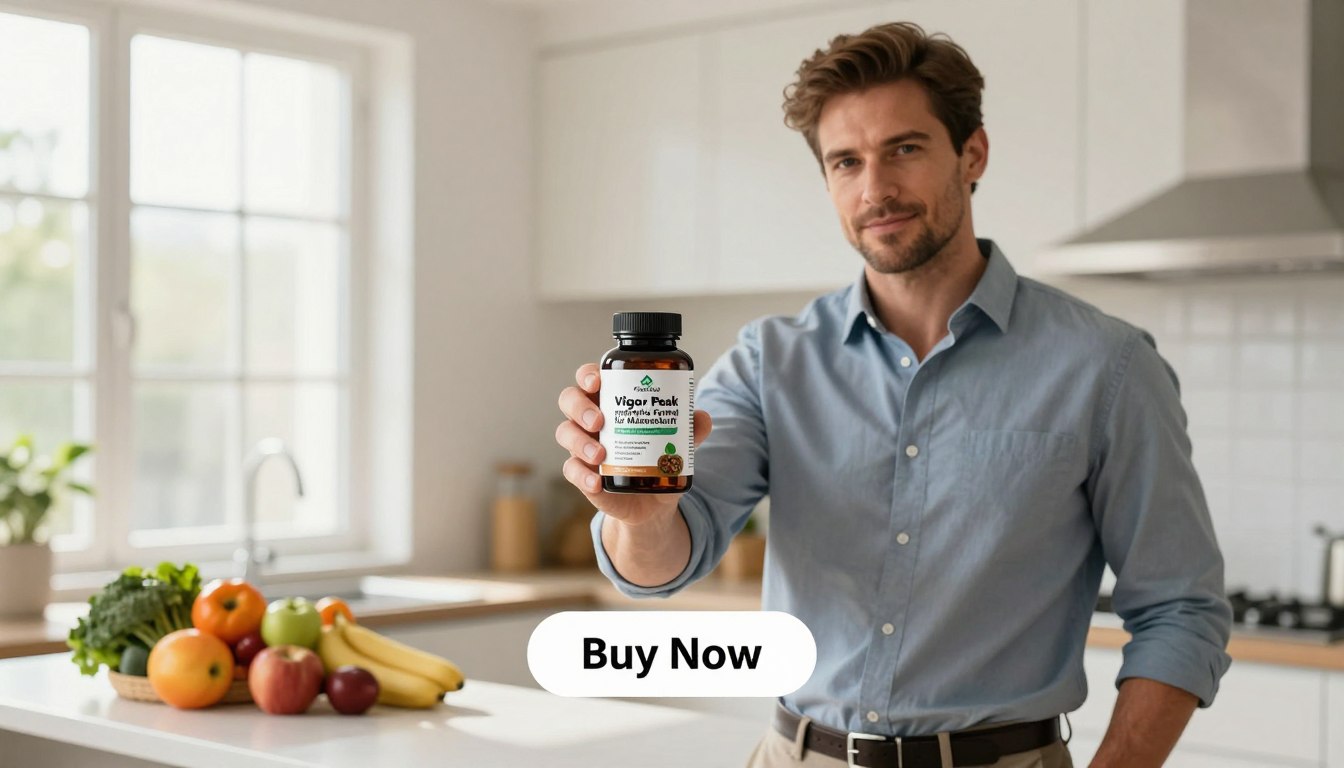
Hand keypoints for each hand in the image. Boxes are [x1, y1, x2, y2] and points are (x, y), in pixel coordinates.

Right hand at [556, 363, 711, 526]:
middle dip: (580, 407)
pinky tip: (596, 482)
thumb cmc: (660, 457)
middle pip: (569, 399)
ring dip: (580, 442)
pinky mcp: (583, 473)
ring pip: (565, 433)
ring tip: (601, 455)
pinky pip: (571, 470)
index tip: (598, 380)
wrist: (655, 500)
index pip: (590, 378)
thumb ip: (691, 430)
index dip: (588, 374)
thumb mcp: (679, 443)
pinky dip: (582, 475)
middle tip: (599, 420)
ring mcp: (583, 446)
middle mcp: (591, 419)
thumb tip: (701, 418)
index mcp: (611, 400)